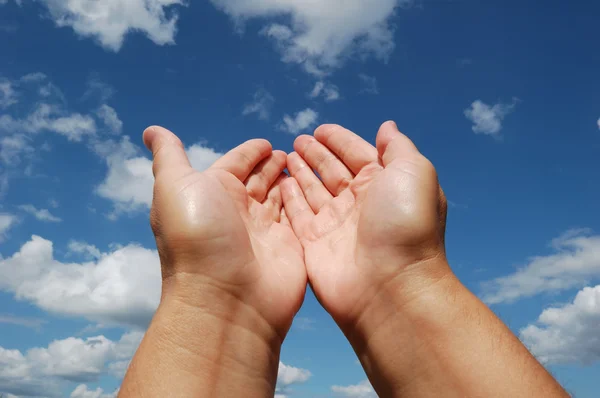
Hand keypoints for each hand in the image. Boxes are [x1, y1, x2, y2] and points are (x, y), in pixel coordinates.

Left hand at [144, 126, 305, 339]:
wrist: (227, 299)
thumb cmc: (198, 236)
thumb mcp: (175, 187)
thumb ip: (169, 156)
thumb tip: (151, 131)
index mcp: (212, 192)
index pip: (235, 164)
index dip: (250, 152)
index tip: (267, 143)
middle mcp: (238, 210)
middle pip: (259, 180)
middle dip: (272, 165)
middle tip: (290, 152)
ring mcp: (266, 230)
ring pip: (280, 197)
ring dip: (289, 181)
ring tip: (305, 166)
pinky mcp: (291, 245)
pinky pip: (300, 215)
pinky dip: (306, 201)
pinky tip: (314, 189)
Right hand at [280, 121, 447, 327]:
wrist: (389, 286)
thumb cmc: (405, 224)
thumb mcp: (413, 172)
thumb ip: (397, 147)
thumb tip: (386, 127)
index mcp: (383, 184)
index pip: (357, 154)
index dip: (339, 141)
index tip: (320, 129)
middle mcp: (359, 203)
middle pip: (332, 171)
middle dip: (316, 154)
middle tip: (297, 140)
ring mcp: (336, 224)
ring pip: (313, 191)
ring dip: (300, 172)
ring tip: (285, 155)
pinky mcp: (314, 243)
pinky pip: (297, 214)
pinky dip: (288, 197)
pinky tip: (279, 181)